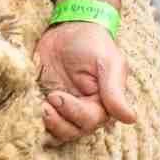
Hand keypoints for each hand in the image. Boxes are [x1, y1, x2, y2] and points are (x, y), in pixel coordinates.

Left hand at [35, 15, 136, 144]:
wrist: (69, 28)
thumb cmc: (93, 43)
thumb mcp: (108, 62)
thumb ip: (115, 90)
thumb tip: (130, 118)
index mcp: (102, 104)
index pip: (89, 121)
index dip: (72, 113)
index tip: (56, 96)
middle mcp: (83, 110)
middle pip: (72, 132)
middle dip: (57, 122)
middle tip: (45, 104)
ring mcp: (63, 109)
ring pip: (57, 132)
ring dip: (46, 124)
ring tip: (38, 107)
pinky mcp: (46, 103)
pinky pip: (41, 121)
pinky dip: (34, 119)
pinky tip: (29, 107)